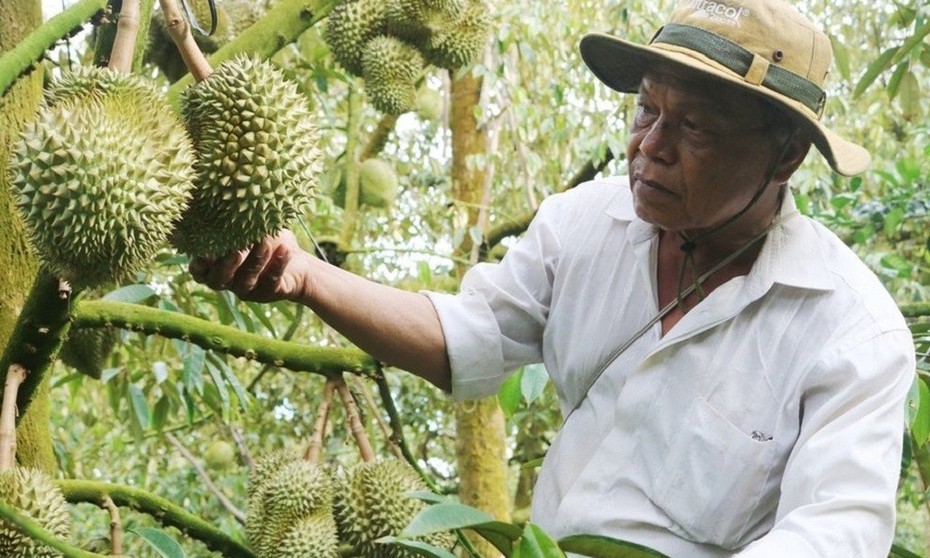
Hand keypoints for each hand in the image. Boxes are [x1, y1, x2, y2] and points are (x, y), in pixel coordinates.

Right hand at [188, 230, 309, 302]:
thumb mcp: (249, 227)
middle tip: (234, 250)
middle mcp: (228, 282)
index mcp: (215, 267)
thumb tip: (222, 196)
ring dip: (254, 261)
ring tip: (264, 243)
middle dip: (224, 265)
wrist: (298, 263)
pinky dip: (278, 264)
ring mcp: (247, 290)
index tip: (203, 251)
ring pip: (245, 281)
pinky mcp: (269, 293)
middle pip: (218, 281)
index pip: (199, 270)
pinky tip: (285, 249)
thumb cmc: (265, 240)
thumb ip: (233, 220)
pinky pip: (271, 282)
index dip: (198, 263)